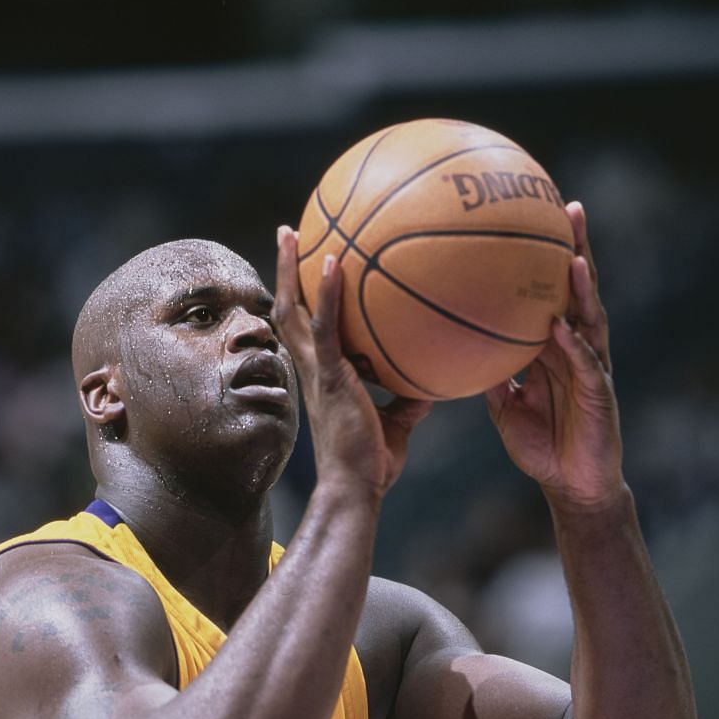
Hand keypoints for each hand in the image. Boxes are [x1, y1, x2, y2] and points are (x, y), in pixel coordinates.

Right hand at [272, 227, 431, 499]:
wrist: (356, 488)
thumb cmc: (371, 464)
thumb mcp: (398, 425)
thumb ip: (409, 399)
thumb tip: (435, 381)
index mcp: (323, 378)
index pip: (306, 331)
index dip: (301, 299)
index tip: (305, 268)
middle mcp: (312, 369)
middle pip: (288, 310)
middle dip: (284, 271)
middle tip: (288, 233)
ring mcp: (317, 372)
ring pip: (293, 311)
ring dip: (289, 269)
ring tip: (290, 231)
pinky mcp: (329, 377)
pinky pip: (325, 327)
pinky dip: (325, 294)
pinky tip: (331, 262)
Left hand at [485, 202, 624, 510]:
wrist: (571, 486)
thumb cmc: (541, 446)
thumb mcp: (503, 408)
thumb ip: (486, 377)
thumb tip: (450, 353)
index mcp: (554, 346)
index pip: (552, 291)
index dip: (547, 256)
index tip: (532, 216)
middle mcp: (577, 347)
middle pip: (577, 289)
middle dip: (575, 247)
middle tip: (566, 207)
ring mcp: (592, 366)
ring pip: (590, 316)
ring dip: (583, 284)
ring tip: (574, 251)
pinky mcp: (600, 391)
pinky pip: (586, 362)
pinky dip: (574, 343)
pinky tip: (563, 324)